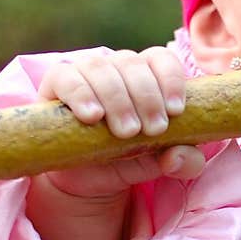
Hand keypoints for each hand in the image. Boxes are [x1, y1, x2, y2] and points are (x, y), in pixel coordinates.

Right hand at [37, 48, 204, 197]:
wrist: (88, 180)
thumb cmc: (128, 160)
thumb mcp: (161, 164)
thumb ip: (184, 161)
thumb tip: (178, 156)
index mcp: (146, 77)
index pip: (160, 59)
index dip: (171, 79)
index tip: (175, 111)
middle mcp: (116, 68)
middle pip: (133, 64)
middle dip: (147, 97)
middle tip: (152, 130)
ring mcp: (85, 73)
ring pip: (100, 67)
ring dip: (117, 98)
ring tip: (126, 132)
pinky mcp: (56, 85)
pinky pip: (66, 77)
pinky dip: (81, 93)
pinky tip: (92, 116)